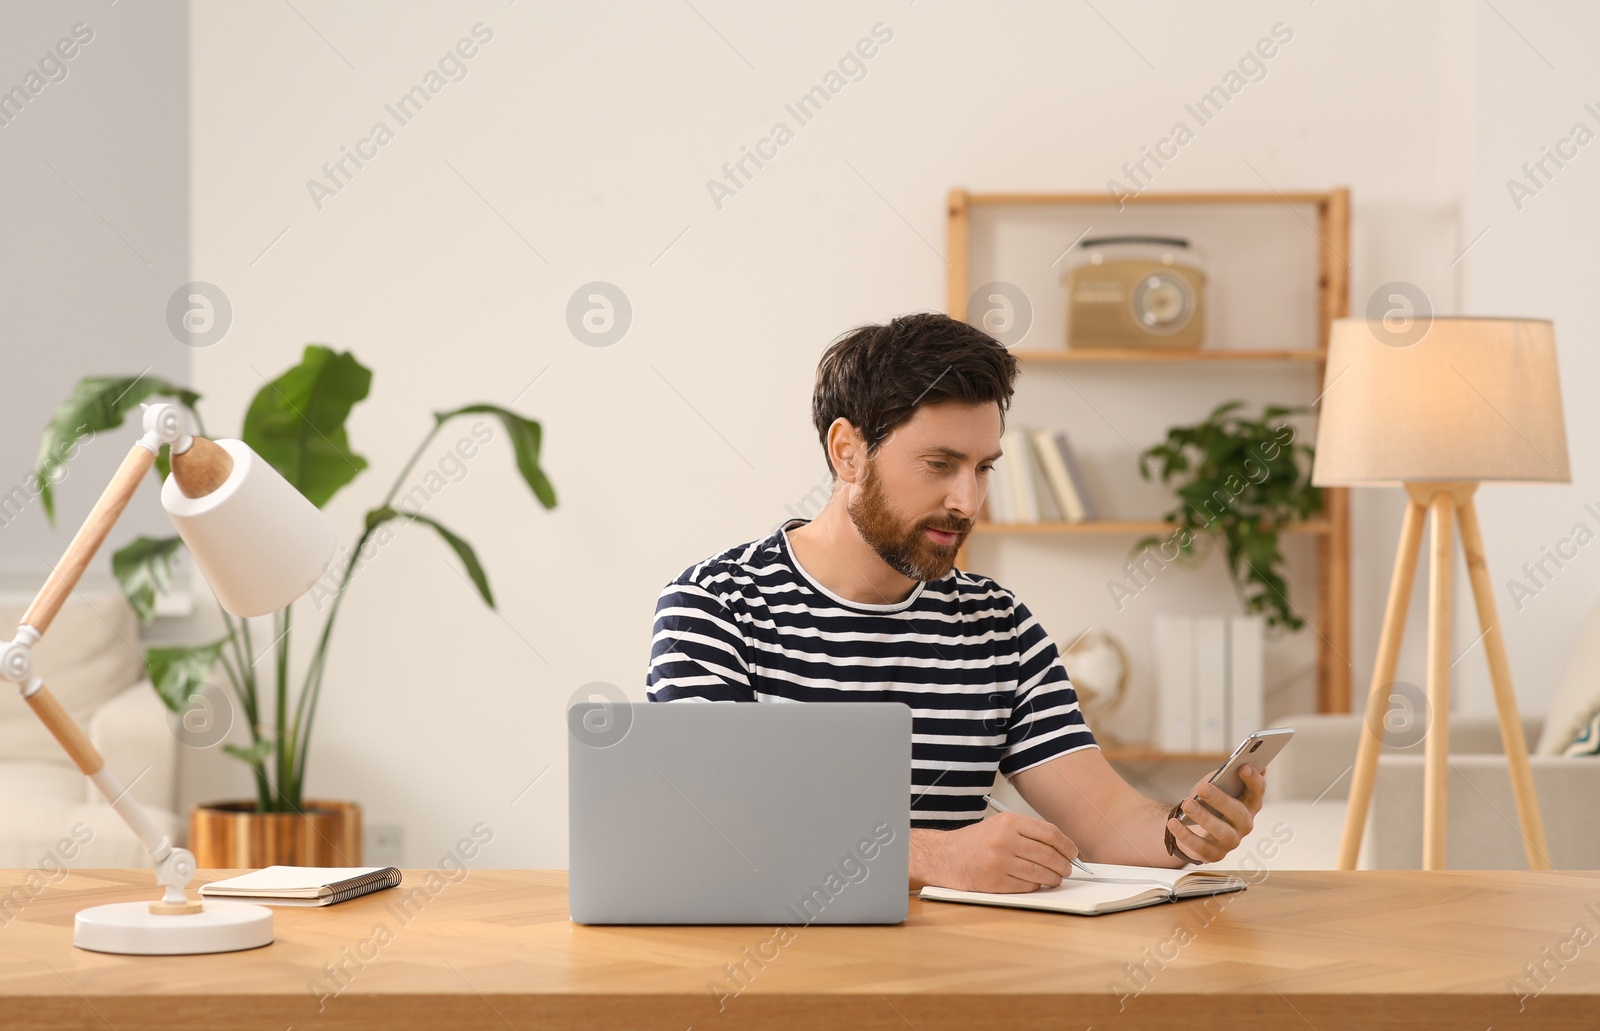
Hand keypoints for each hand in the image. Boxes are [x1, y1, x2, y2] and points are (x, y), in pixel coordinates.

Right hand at [910, 812, 1080, 892]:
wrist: (944, 856)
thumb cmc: (975, 842)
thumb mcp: (999, 825)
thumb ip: (1028, 833)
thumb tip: (1062, 848)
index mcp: (1009, 821)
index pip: (1050, 834)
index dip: (1067, 846)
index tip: (1073, 853)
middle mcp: (1004, 840)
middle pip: (1048, 855)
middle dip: (1064, 865)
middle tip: (1067, 869)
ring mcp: (999, 862)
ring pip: (1040, 874)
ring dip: (1053, 879)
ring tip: (1055, 878)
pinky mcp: (994, 882)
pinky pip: (1026, 887)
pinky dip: (1036, 887)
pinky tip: (1035, 883)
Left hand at [1167, 764, 1264, 863]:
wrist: (1194, 828)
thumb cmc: (1209, 802)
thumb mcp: (1217, 786)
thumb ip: (1226, 776)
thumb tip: (1240, 763)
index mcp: (1249, 804)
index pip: (1258, 792)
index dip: (1253, 780)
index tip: (1242, 767)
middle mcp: (1245, 824)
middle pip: (1238, 812)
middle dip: (1221, 800)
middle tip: (1204, 788)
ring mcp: (1231, 841)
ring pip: (1222, 832)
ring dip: (1204, 817)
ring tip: (1187, 804)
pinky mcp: (1214, 855)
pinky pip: (1201, 847)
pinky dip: (1186, 835)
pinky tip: (1173, 823)